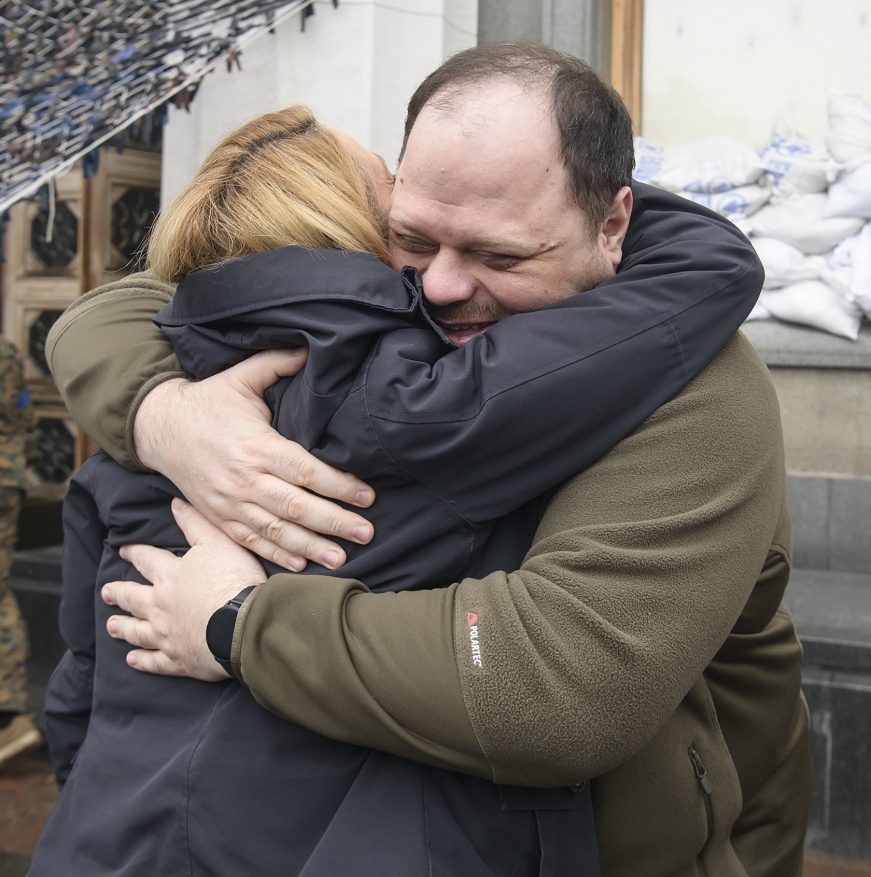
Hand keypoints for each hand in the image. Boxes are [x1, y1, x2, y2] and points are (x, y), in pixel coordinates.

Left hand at [103, 498, 265, 679]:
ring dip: (124, 627)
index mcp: (171, 575)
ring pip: (138, 631)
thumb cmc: (233, 580)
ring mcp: (167, 634)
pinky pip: (154, 661)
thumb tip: (175, 503)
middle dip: (119, 594)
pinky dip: (142, 660)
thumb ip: (196, 523)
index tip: (123, 550)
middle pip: (133, 598)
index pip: (147, 559)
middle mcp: (161, 605)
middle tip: (107, 593)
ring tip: (112, 626)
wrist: (242, 625)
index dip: (134, 553)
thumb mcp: (219, 542)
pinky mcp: (178, 659)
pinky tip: (132, 660)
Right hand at [133, 349, 374, 569]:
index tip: (367, 497)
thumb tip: (309, 350)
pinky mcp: (218, 517)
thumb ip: (276, 364)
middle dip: (335, 522)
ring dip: (312, 546)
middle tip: (366, 532)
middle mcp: (245, 479)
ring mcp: (230, 502)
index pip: (305, 471)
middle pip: (297, 507)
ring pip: (277, 531)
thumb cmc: (207, 401)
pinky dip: (276, 555)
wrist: (158, 428)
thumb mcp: (241, 377)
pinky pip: (251, 541)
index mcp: (256, 445)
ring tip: (342, 557)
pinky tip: (301, 563)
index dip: (338, 485)